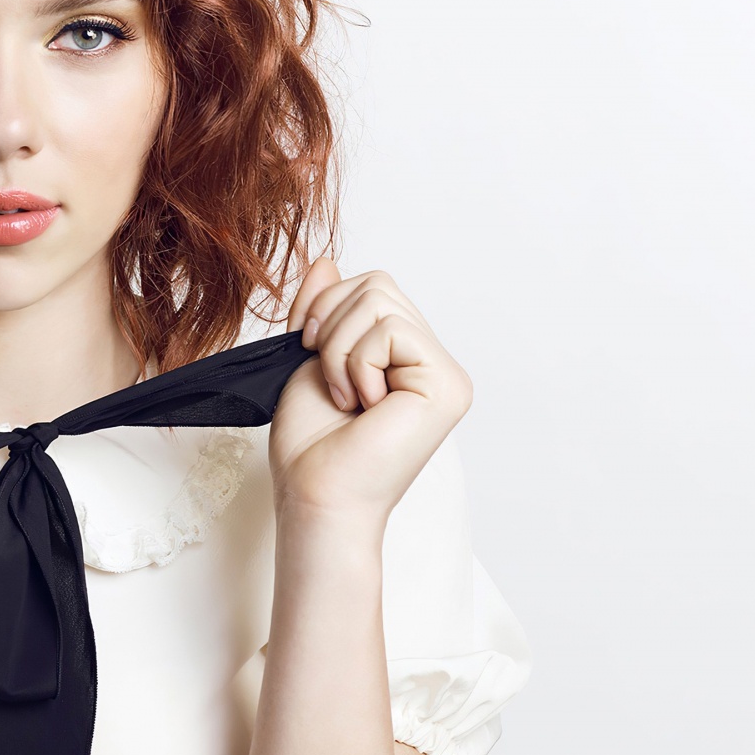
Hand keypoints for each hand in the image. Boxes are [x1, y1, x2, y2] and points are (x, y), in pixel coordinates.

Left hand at [268, 259, 473, 524]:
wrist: (315, 494)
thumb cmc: (311, 444)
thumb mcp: (307, 357)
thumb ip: (320, 309)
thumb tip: (325, 260)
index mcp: (405, 356)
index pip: (372, 287)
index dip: (326, 308)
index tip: (310, 354)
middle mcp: (432, 362)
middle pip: (378, 284)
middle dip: (330, 324)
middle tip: (329, 380)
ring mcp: (446, 373)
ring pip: (380, 300)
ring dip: (339, 349)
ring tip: (346, 397)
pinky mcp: (448, 384)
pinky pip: (390, 330)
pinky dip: (357, 363)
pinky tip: (363, 405)